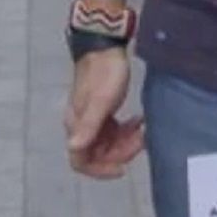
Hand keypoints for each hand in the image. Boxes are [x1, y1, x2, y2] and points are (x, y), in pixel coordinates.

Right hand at [66, 47, 143, 178]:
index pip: (81, 161)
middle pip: (99, 154)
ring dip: (127, 142)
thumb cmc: (105, 72)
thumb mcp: (101, 101)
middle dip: (121, 152)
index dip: (101, 170)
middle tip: (141, 139)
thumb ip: (89, 127)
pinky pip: (114, 132)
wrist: (106, 46)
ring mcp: (92, 119)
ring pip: (109, 144)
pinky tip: (139, 122)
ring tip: (142, 128)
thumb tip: (73, 149)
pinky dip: (127, 132)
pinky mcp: (102, 111)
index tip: (123, 167)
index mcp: (77, 125)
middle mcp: (81, 125)